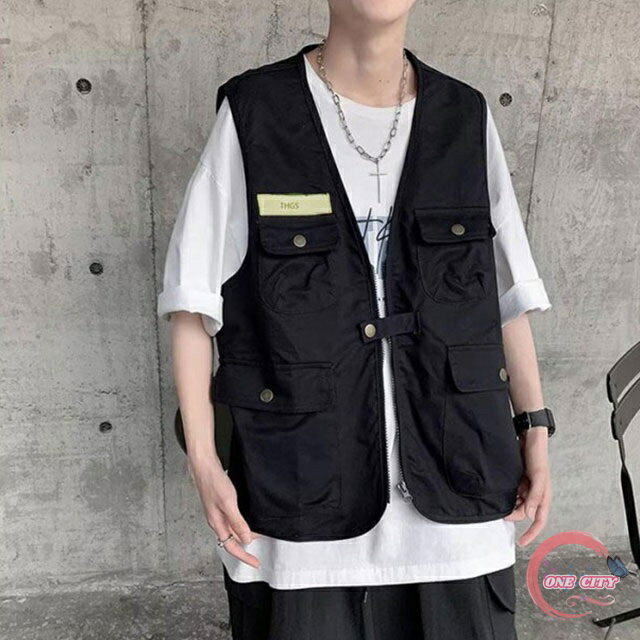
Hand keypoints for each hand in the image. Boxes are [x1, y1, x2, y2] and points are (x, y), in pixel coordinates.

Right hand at [187, 453, 261, 567]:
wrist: (204, 466)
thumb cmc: (214, 483)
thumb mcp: (228, 504)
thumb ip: (237, 523)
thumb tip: (246, 540)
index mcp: (217, 524)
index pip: (232, 547)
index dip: (244, 557)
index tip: (255, 563)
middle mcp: (216, 521)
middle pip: (231, 542)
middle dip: (244, 550)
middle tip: (257, 555)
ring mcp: (217, 513)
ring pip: (231, 532)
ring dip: (243, 537)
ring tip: (256, 539)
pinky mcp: (219, 505)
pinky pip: (231, 522)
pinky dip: (240, 526)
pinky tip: (246, 522)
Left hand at [503, 427, 551, 546]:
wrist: (528, 438)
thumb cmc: (537, 456)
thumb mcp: (537, 476)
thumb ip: (535, 495)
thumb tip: (529, 515)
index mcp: (544, 497)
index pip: (538, 521)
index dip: (531, 534)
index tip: (521, 543)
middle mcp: (535, 495)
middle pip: (523, 513)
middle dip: (513, 514)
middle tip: (501, 511)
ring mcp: (526, 488)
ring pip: (516, 504)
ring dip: (508, 505)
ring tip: (499, 498)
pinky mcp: (518, 481)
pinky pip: (511, 494)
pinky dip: (505, 496)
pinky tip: (498, 492)